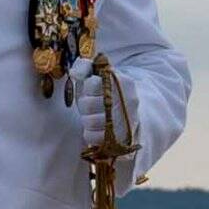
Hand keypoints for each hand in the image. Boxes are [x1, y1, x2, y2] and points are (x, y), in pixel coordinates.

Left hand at [76, 75, 142, 191]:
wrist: (132, 116)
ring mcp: (125, 122)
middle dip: (85, 105)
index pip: (93, 84)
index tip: (94, 90)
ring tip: (94, 116)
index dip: (88, 87)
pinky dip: (89, 132)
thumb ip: (85, 68)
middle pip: (88, 104)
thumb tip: (75, 74)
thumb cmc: (109, 94)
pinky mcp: (120, 140)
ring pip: (89, 121)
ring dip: (86, 119)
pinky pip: (92, 136)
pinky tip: (96, 128)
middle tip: (91, 105)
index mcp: (124, 83)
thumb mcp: (101, 76)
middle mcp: (128, 102)